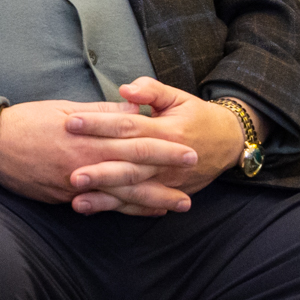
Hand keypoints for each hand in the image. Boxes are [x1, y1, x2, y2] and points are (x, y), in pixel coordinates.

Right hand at [0, 100, 197, 207]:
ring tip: (179, 204)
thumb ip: (100, 113)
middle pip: (136, 172)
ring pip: (123, 196)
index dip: (165, 148)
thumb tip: (130, 111)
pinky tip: (142, 211)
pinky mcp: (66, 198)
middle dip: (168, 176)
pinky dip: (125, 209)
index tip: (189, 150)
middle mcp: (88, 164)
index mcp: (91, 138)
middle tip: (195, 179)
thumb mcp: (66, 109)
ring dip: (153, 200)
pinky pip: (103, 207)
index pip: (137, 143)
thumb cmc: (29, 121)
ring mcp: (78, 185)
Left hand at [63, 79, 249, 216]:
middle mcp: (166, 160)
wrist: (228, 143)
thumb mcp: (177, 97)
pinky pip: (140, 205)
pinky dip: (118, 209)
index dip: (99, 125)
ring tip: (76, 201)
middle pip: (129, 165)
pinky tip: (94, 210)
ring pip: (133, 191)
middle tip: (70, 173)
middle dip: (99, 170)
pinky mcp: (167, 193)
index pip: (127, 127)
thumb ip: (151, 91)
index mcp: (166, 131)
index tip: (71, 122)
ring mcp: (167, 180)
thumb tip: (125, 89)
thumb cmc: (197, 116)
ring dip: (105, 197)